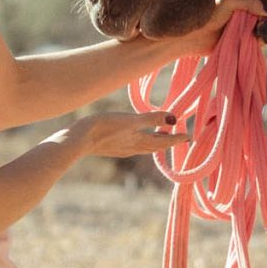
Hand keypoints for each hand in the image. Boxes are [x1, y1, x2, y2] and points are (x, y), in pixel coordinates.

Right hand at [62, 109, 188, 159]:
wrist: (77, 140)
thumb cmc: (104, 128)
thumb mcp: (131, 120)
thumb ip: (152, 118)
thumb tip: (174, 118)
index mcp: (140, 142)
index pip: (164, 141)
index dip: (177, 138)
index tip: (188, 137)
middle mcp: (133, 148)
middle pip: (155, 146)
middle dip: (167, 141)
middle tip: (179, 137)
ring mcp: (122, 149)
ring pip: (144, 146)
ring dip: (154, 141)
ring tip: (161, 135)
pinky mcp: (111, 147)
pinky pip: (133, 145)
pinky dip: (141, 141)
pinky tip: (136, 137)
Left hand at [150, 0, 266, 54]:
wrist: (190, 37)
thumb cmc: (205, 15)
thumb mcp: (227, 2)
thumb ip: (248, 2)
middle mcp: (247, 9)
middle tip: (262, 24)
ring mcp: (246, 25)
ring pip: (266, 27)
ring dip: (265, 30)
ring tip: (257, 32)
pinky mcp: (245, 39)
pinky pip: (260, 40)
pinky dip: (261, 40)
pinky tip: (256, 39)